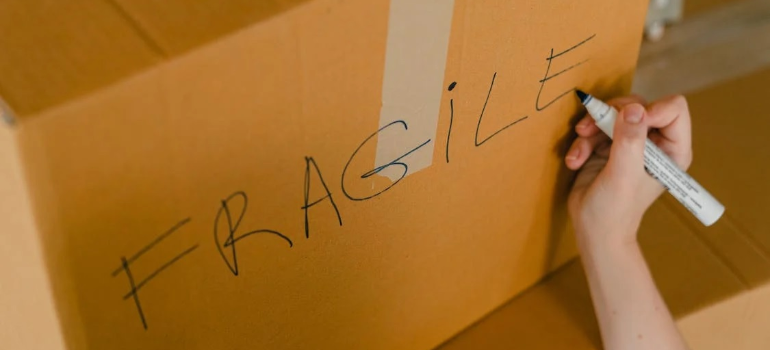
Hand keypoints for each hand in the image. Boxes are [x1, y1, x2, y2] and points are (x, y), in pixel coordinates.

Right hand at [565, 95, 692, 243]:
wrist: (593, 230)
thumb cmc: (615, 211)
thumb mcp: (624, 174)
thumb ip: (630, 140)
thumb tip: (634, 108)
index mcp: (672, 150)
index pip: (674, 109)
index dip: (650, 110)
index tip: (626, 122)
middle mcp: (655, 143)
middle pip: (638, 105)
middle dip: (611, 115)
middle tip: (590, 128)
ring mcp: (630, 143)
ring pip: (613, 113)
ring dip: (591, 130)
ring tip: (578, 152)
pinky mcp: (609, 146)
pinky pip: (595, 127)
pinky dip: (582, 142)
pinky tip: (575, 161)